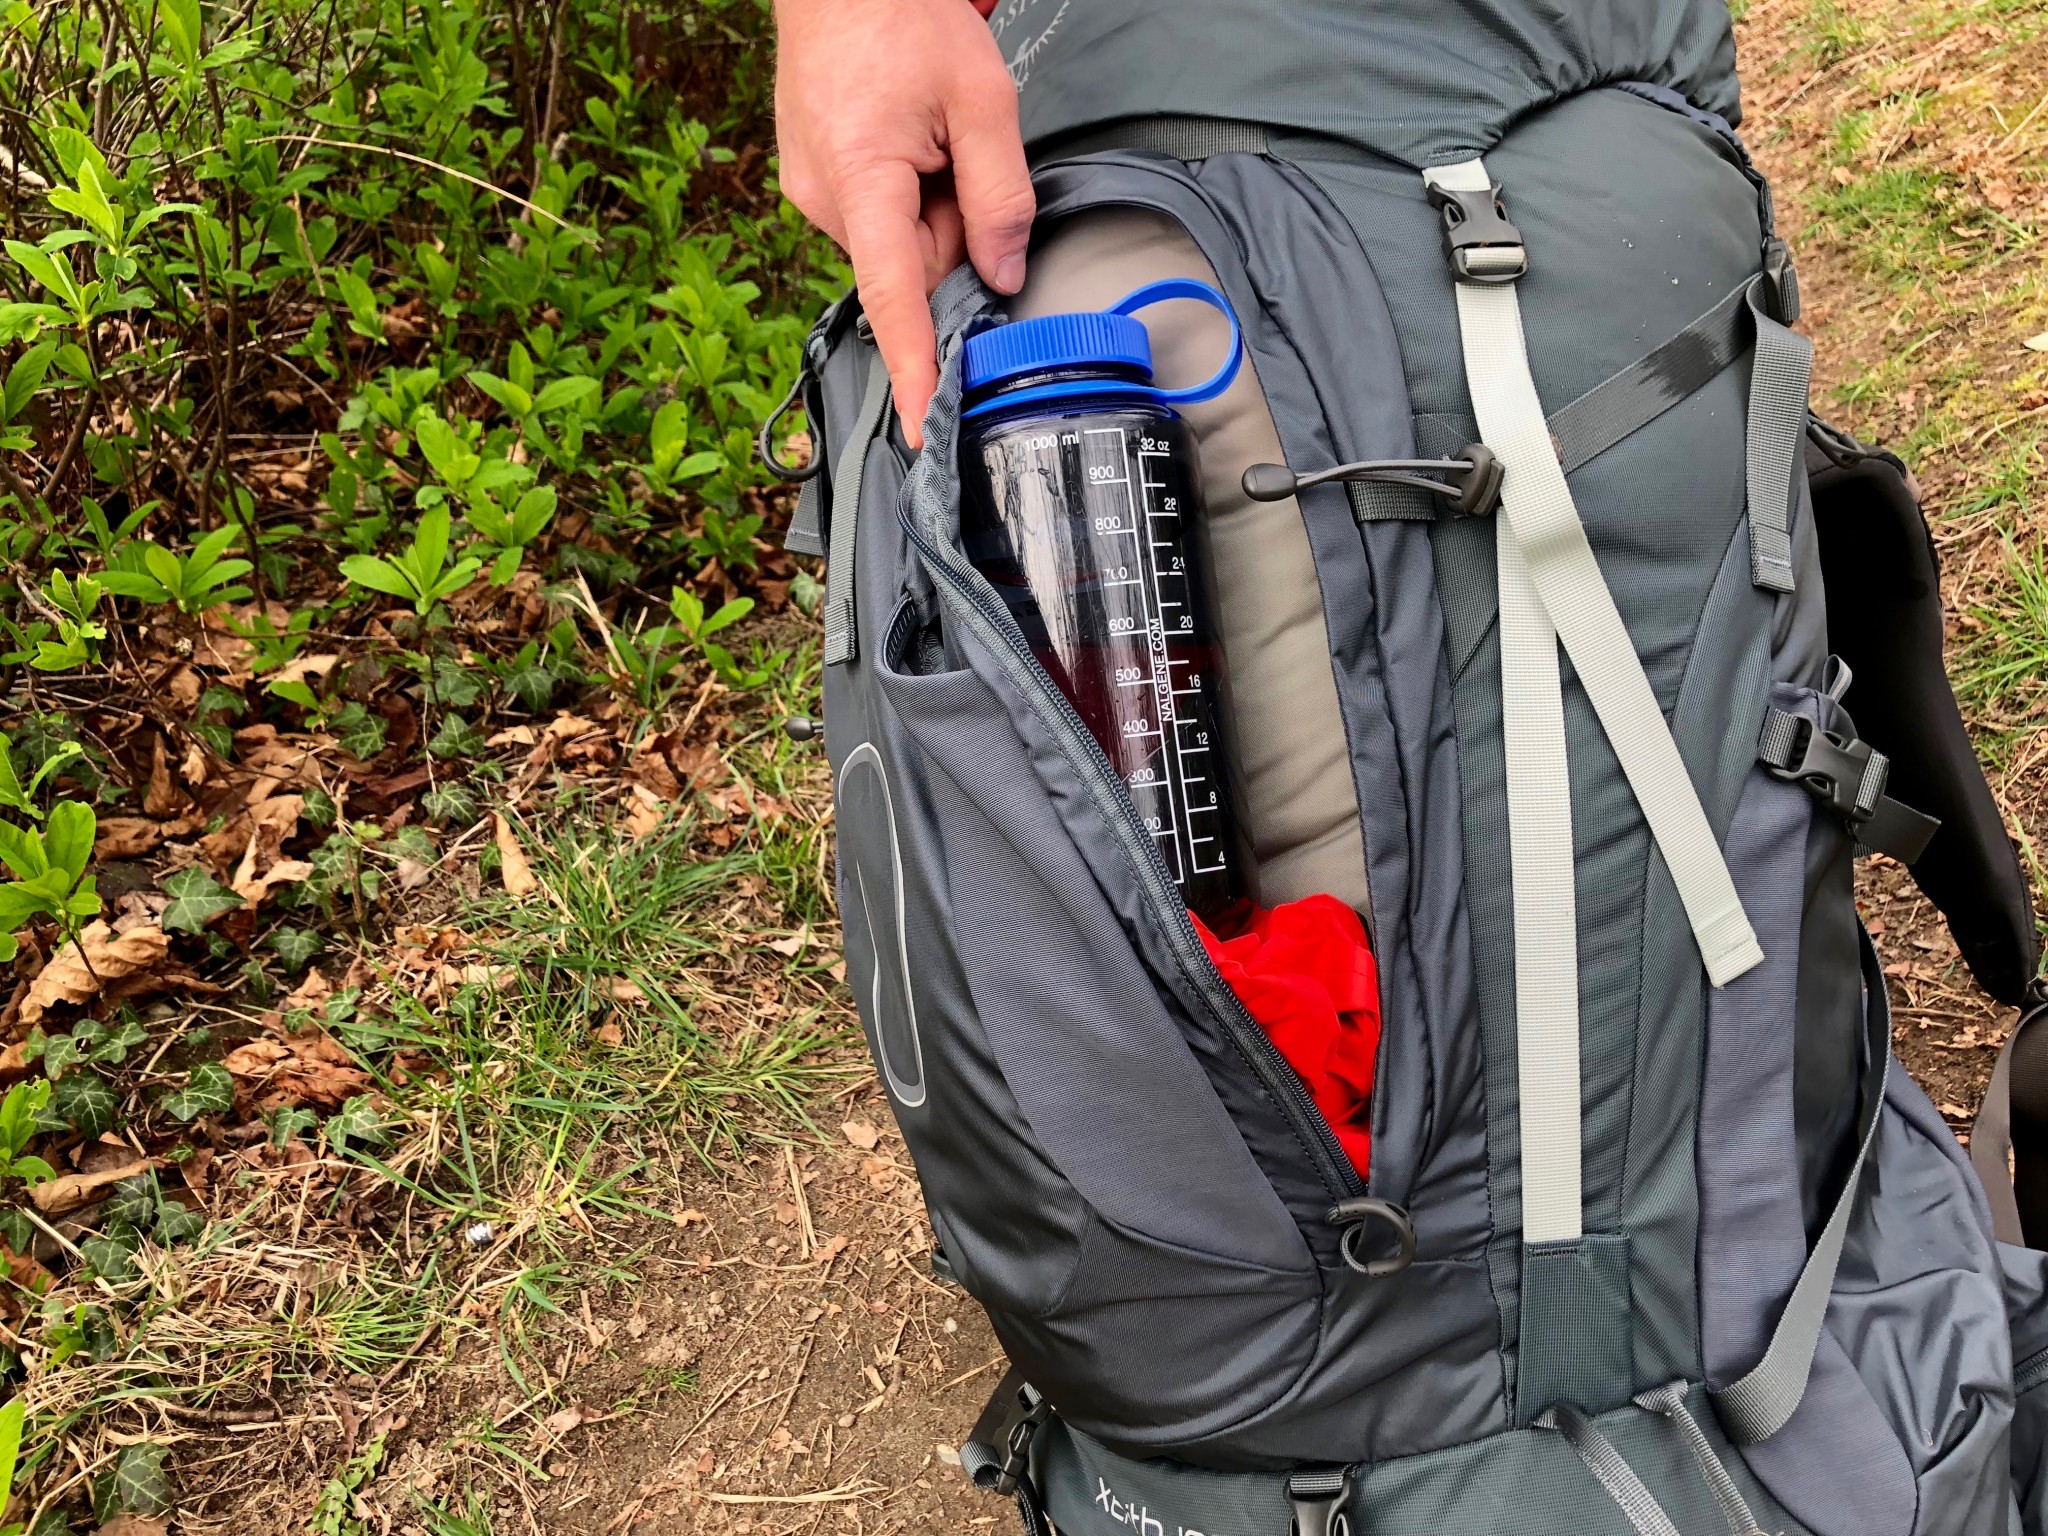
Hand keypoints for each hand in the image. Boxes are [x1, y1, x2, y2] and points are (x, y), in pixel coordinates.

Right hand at [775, 0, 1033, 445]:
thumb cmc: (903, 16)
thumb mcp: (982, 100)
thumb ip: (1000, 196)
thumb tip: (1002, 274)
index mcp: (861, 182)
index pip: (893, 300)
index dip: (914, 369)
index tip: (923, 429)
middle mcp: (822, 200)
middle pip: (911, 265)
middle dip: (950, 233)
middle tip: (958, 157)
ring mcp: (809, 193)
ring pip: (898, 241)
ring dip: (928, 207)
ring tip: (925, 134)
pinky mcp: (811, 182)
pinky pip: (876, 216)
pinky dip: (904, 191)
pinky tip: (904, 137)